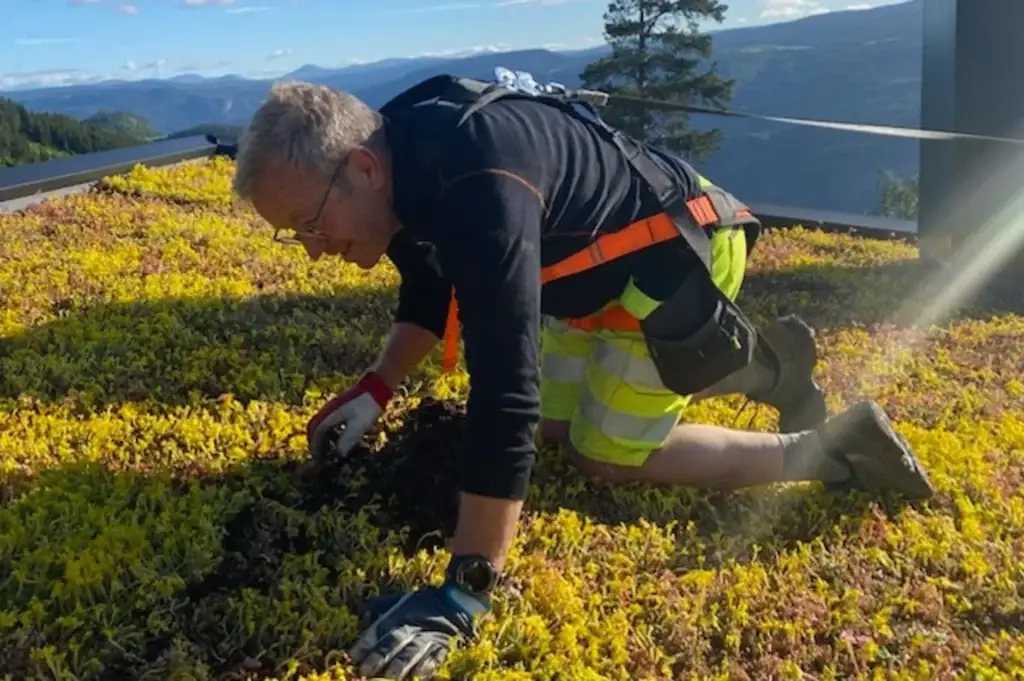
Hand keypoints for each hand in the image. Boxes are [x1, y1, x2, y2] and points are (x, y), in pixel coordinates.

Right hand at [306, 372, 392, 459]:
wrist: (377, 386)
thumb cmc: (368, 406)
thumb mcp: (358, 426)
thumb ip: (347, 440)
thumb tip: (338, 454)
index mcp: (330, 415)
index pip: (317, 433)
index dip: (316, 447)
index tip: (319, 459)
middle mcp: (329, 410)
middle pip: (315, 427)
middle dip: (316, 442)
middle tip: (321, 455)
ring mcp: (335, 406)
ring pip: (323, 423)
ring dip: (323, 436)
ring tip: (330, 448)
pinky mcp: (343, 405)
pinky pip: (331, 420)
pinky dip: (331, 430)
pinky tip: (340, 436)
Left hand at [348, 581, 490, 678]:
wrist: (454, 603)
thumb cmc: (420, 604)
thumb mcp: (398, 601)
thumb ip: (379, 607)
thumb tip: (361, 612)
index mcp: (400, 614)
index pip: (380, 628)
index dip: (366, 643)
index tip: (353, 656)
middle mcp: (413, 626)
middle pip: (395, 641)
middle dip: (379, 656)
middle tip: (365, 670)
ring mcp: (429, 638)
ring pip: (412, 652)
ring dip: (399, 666)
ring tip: (388, 677)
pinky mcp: (442, 648)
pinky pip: (433, 660)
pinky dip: (424, 668)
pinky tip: (416, 676)